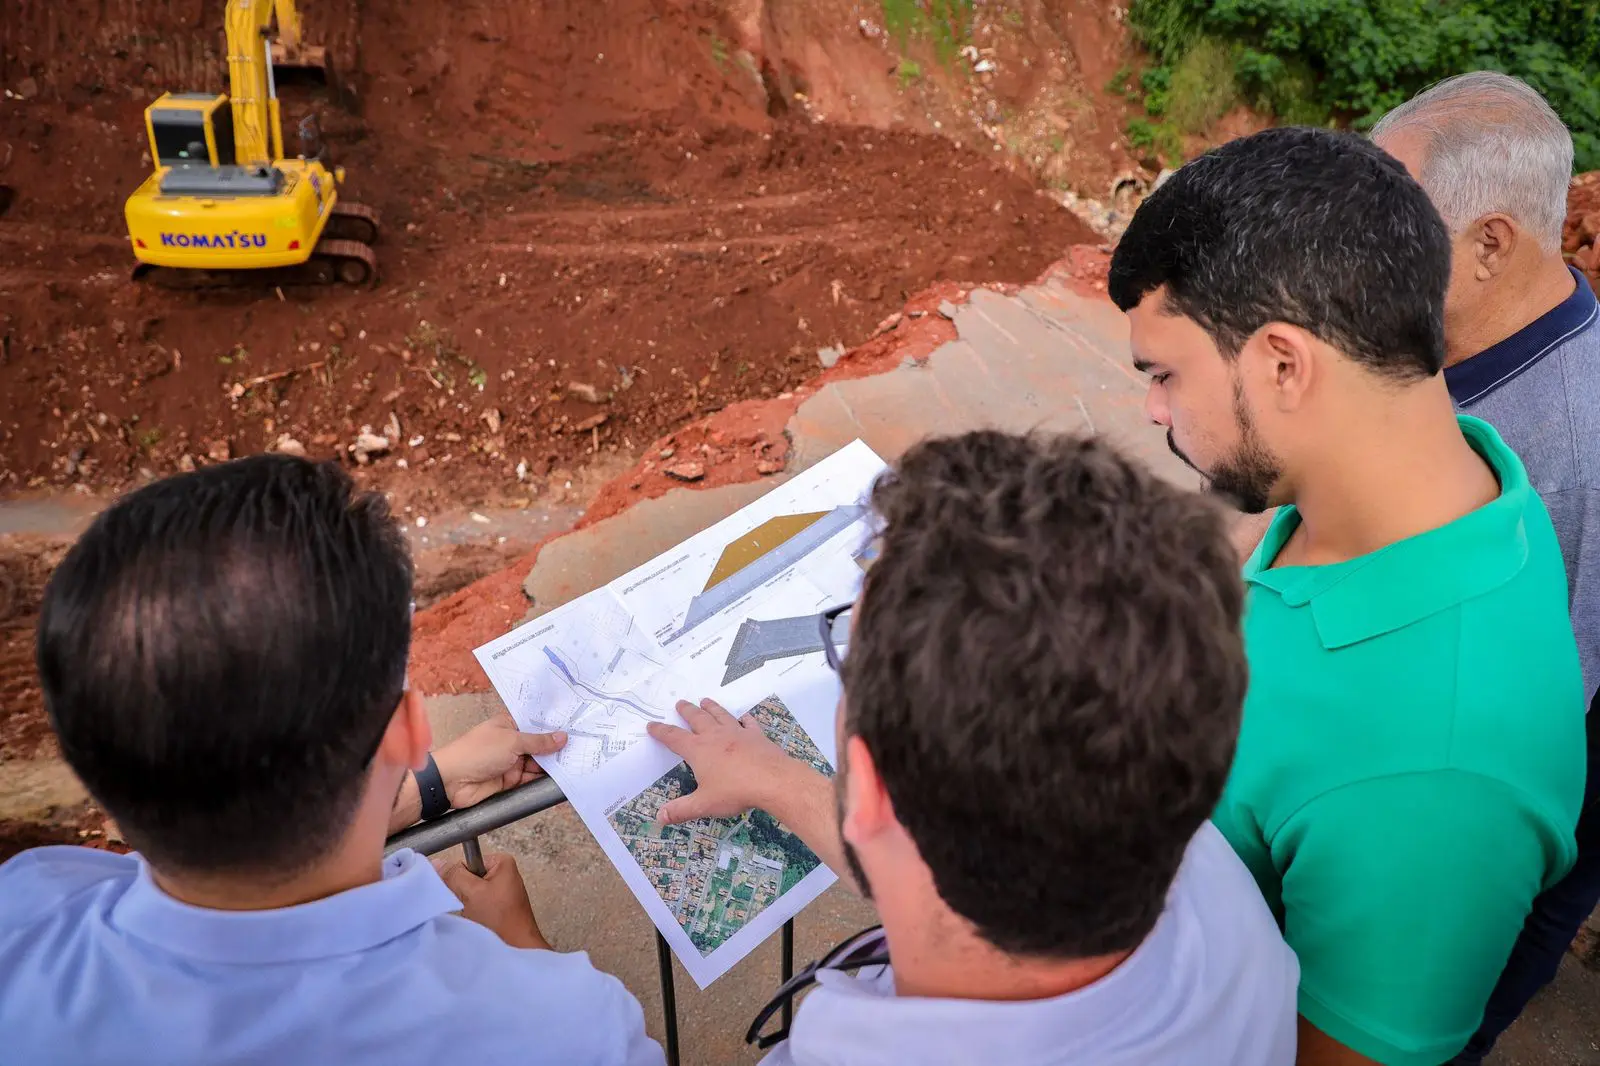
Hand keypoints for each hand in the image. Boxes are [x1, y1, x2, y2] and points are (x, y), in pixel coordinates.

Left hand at [433, 715, 566, 809]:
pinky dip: (544, 778)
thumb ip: (539, 741)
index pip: (535, 722)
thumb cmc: (477, 752)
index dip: (553, 724)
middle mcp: (511, 742)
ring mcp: (511, 761)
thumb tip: (562, 737)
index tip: (575, 724)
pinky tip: (562, 775)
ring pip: (538, 762)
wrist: (452, 782)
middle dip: (556, 745)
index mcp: (508, 724)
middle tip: (583, 743)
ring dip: (553, 763)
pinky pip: (531, 778)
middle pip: (539, 743)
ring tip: (577, 759)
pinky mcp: (511, 780)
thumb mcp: (512, 741)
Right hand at [433, 849, 549, 950]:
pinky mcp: (499, 907)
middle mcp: (504, 874)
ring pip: (470, 893)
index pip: (465, 863)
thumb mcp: (472, 893)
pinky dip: (472, 912)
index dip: (458, 879)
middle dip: (462, 893)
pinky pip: (477, 905)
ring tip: (473, 916)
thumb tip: (437, 863)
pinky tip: (477, 922)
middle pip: (468, 878)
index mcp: (502, 863)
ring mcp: (502, 892)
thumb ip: (454, 875)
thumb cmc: (499, 921)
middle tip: (468, 907)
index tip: (460, 895)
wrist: (516, 950)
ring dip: (466, 904)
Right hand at [645, 698, 795, 823]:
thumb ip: (681, 810)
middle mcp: (716, 736)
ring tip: (705, 700)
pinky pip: (749, 723)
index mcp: (699, 750)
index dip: (661, 731)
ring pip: (721, 715)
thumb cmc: (735, 791)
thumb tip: (659, 817)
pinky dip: (745, 719)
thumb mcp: (704, 804)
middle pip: (698, 719)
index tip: (652, 725)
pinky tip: (744, 717)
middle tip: (680, 702)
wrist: (772, 780)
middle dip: (687, 711)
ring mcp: (738, 733)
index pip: (674, 738)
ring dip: (712, 707)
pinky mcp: (756, 736)